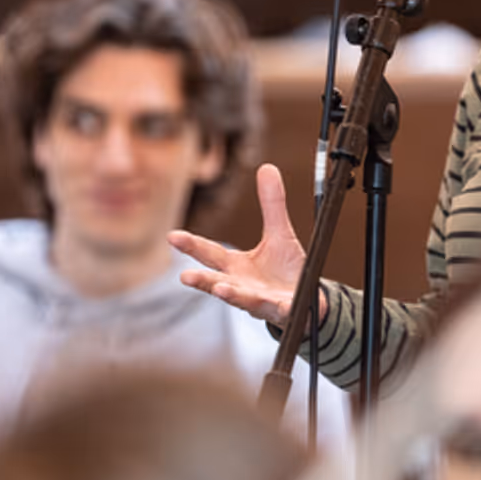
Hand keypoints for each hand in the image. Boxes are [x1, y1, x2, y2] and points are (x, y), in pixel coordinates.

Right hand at [172, 164, 322, 325]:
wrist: (308, 301)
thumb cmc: (285, 270)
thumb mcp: (280, 234)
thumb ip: (272, 205)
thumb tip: (267, 167)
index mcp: (237, 267)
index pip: (210, 254)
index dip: (192, 245)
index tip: (172, 236)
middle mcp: (243, 286)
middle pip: (217, 281)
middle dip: (202, 280)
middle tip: (185, 277)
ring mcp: (261, 301)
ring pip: (242, 300)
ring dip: (231, 295)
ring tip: (221, 289)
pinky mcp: (283, 311)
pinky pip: (280, 310)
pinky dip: (278, 308)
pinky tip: (280, 305)